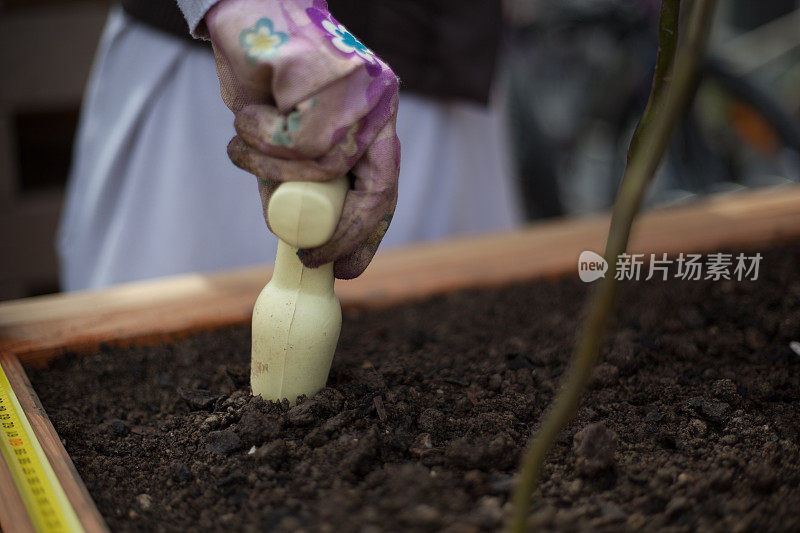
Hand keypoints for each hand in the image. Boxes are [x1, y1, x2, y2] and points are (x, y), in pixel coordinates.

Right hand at [205, 0, 399, 278]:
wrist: (243, 8)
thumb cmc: (261, 77)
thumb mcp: (278, 143)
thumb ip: (292, 182)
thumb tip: (297, 235)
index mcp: (374, 124)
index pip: (383, 191)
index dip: (366, 235)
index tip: (344, 268)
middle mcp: (379, 107)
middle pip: (378, 188)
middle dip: (343, 233)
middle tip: (308, 255)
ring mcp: (363, 90)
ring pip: (325, 164)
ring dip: (271, 168)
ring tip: (243, 145)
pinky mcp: (335, 73)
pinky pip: (297, 137)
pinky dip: (261, 137)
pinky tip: (249, 113)